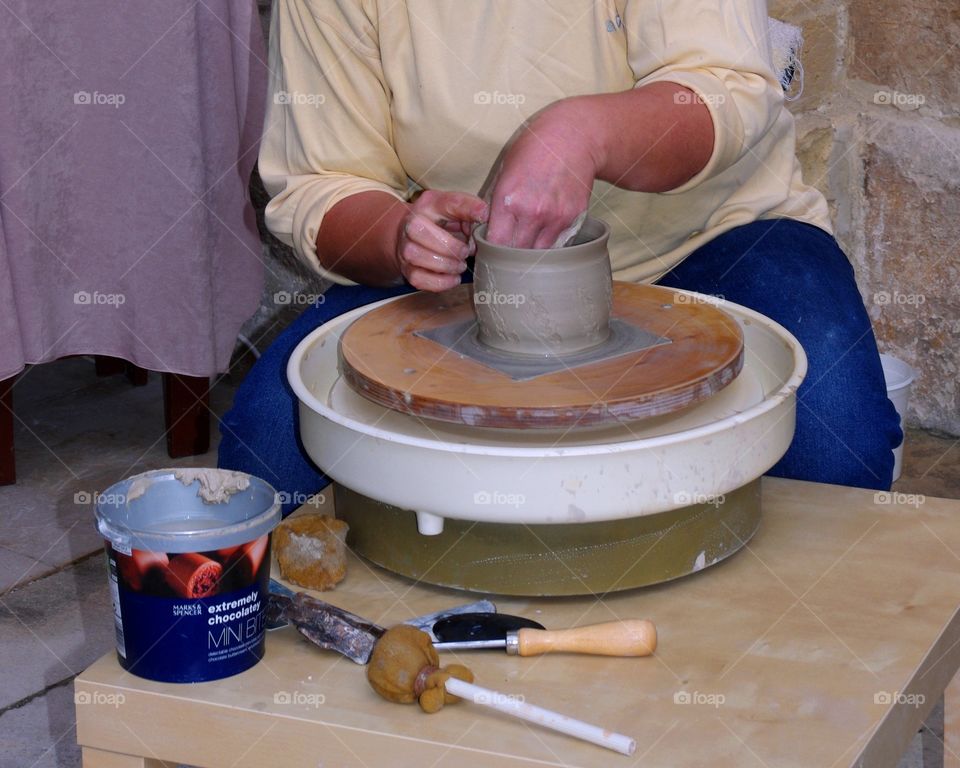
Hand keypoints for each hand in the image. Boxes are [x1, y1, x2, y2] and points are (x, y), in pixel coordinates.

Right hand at [395, 190, 487, 290]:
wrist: (413, 237)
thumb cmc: (439, 222)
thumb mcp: (455, 210)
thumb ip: (470, 210)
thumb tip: (484, 217)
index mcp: (428, 205)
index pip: (447, 202)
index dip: (468, 208)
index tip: (483, 217)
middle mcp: (410, 224)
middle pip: (420, 231)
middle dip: (449, 246)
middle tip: (465, 252)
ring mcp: (405, 248)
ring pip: (417, 256)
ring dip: (446, 265)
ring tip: (460, 265)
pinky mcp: (407, 270)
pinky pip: (419, 279)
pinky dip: (440, 282)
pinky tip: (453, 278)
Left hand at [486, 101, 599, 248]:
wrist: (573, 137)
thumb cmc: (534, 149)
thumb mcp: (504, 171)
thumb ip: (495, 203)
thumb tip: (485, 230)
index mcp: (508, 200)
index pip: (495, 243)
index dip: (491, 250)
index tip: (491, 249)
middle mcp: (531, 213)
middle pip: (516, 254)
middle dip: (510, 255)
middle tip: (507, 251)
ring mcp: (555, 218)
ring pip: (538, 254)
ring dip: (530, 252)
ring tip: (527, 241)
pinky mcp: (573, 219)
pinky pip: (556, 243)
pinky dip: (548, 242)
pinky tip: (545, 230)